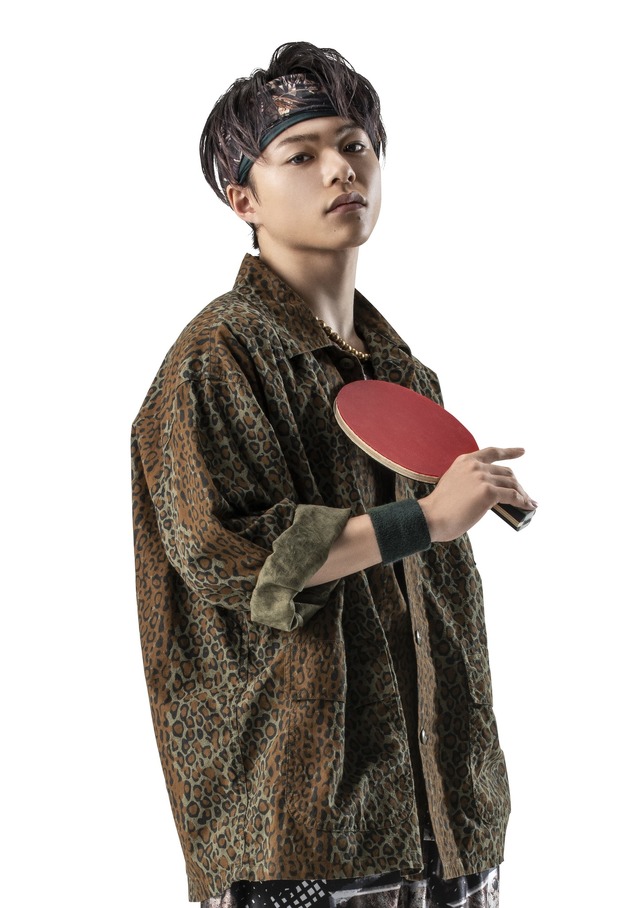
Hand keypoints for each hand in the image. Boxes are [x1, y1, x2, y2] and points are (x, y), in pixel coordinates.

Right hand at [419, 447, 536, 541]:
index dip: (509, 452)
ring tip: (529, 503)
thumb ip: (470, 481)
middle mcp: (475, 466)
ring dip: (523, 494)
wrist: (431, 518)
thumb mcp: (454, 484)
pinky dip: (523, 502)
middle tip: (524, 495)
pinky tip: (528, 506)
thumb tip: (492, 492)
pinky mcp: (488, 492)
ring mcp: (482, 477)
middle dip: (517, 484)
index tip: (521, 451)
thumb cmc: (439, 509)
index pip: (492, 452)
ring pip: (512, 484)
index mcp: (464, 461)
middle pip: (506, 472)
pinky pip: (513, 496)